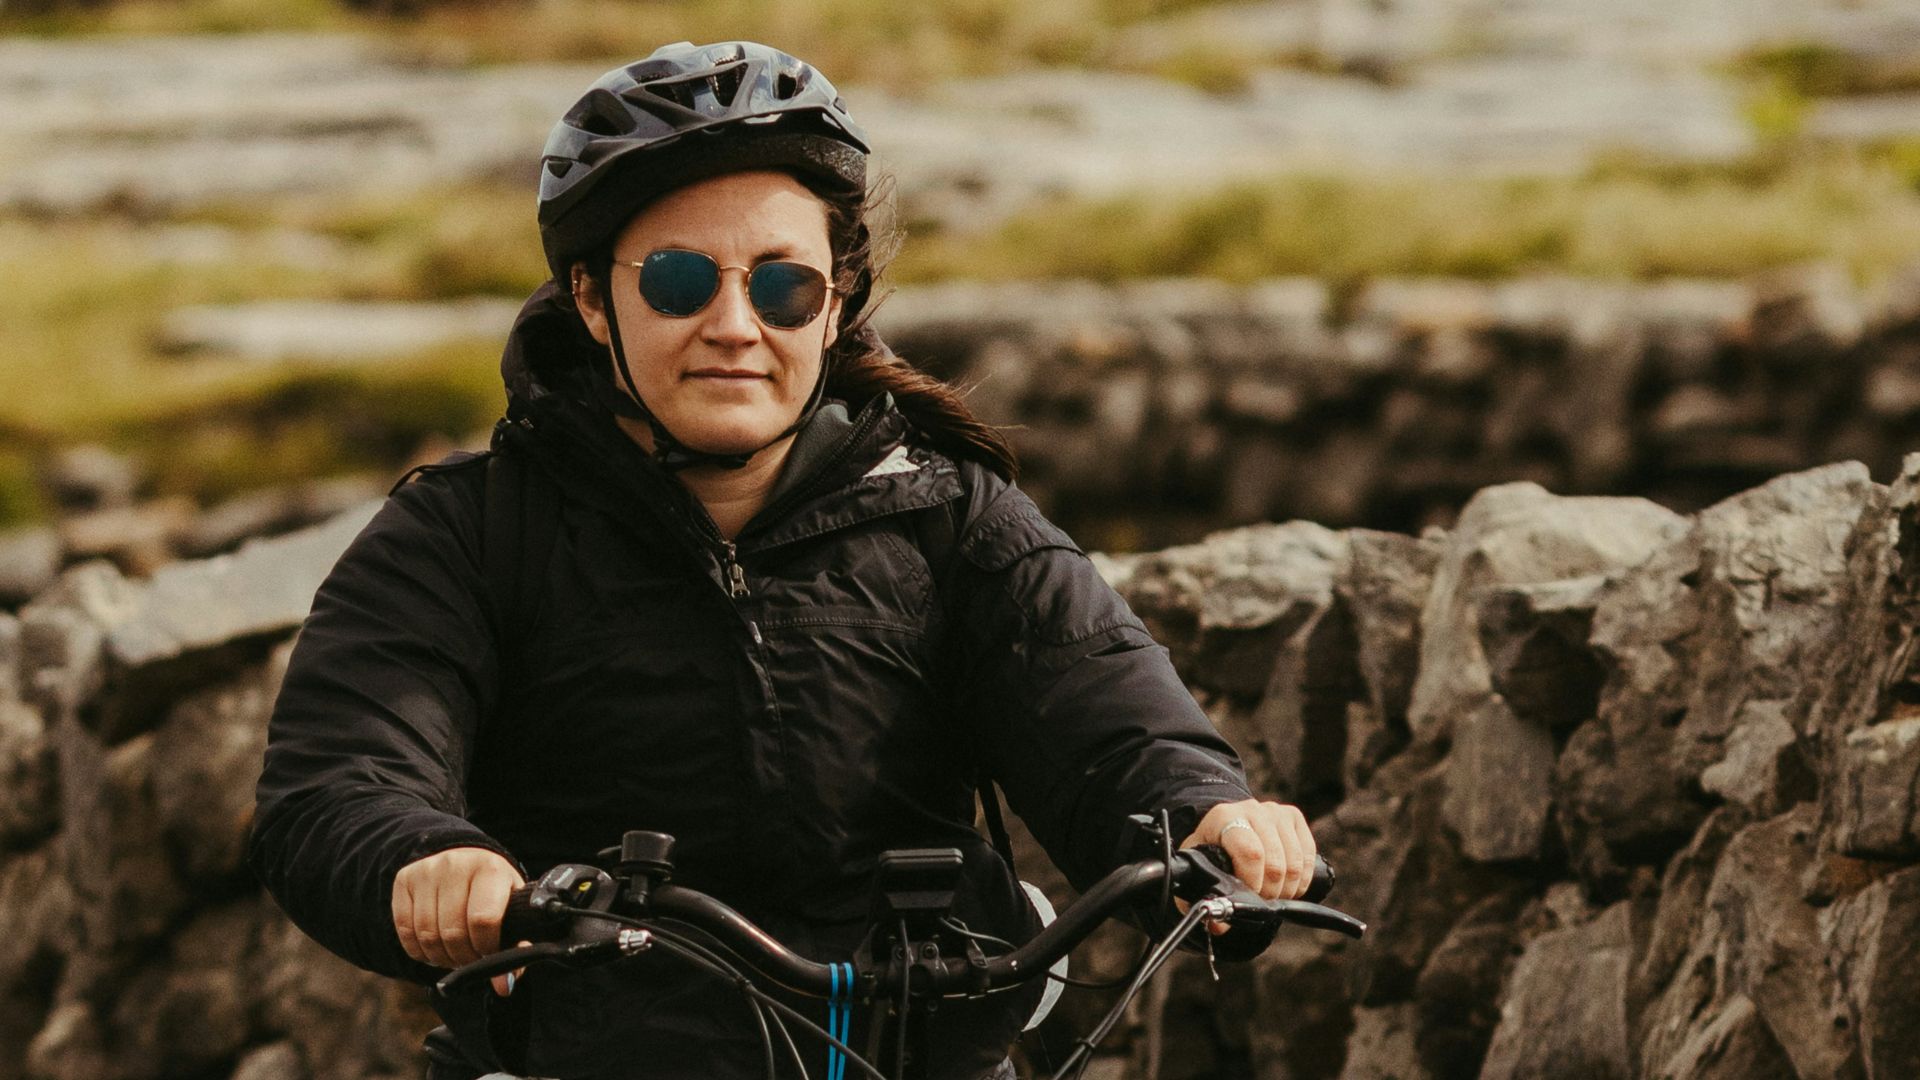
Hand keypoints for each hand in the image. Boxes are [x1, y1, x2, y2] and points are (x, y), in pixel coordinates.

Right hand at [392, 846, 523, 993]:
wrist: (464, 859)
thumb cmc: (493, 891)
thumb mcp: (511, 910)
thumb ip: (513, 947)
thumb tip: (503, 987)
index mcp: (490, 870)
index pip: (483, 921)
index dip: (486, 949)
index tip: (489, 955)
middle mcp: (456, 865)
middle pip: (452, 933)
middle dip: (463, 958)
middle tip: (471, 959)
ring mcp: (427, 871)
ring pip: (427, 935)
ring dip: (441, 957)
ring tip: (454, 954)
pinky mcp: (404, 880)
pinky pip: (405, 932)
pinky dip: (420, 950)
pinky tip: (435, 946)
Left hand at [1180, 799, 1316, 900]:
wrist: (1225, 830)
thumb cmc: (1211, 854)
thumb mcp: (1200, 874)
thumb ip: (1204, 899)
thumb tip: (1219, 925)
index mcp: (1223, 818)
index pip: (1250, 853)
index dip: (1254, 882)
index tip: (1250, 896)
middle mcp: (1252, 809)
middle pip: (1275, 862)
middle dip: (1271, 891)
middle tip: (1261, 901)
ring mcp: (1275, 812)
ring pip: (1295, 861)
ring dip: (1288, 888)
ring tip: (1273, 896)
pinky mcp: (1294, 817)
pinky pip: (1308, 855)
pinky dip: (1302, 879)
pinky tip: (1289, 886)